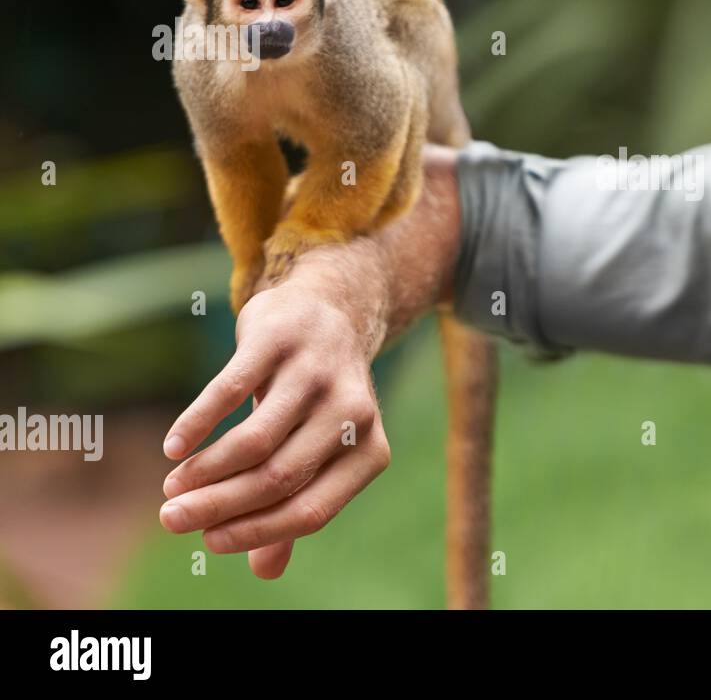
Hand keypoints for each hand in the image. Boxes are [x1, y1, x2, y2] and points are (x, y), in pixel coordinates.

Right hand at [159, 143, 460, 578]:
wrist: (332, 307)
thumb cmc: (319, 396)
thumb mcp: (320, 448)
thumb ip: (295, 503)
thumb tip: (265, 571)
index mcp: (369, 449)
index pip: (311, 510)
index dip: (256, 531)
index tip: (208, 542)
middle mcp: (352, 412)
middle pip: (278, 478)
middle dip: (219, 506)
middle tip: (171, 520)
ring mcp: (317, 371)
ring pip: (255, 441)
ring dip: (206, 471)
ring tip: (172, 487)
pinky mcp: (280, 339)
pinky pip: (231, 389)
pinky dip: (198, 423)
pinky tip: (175, 447)